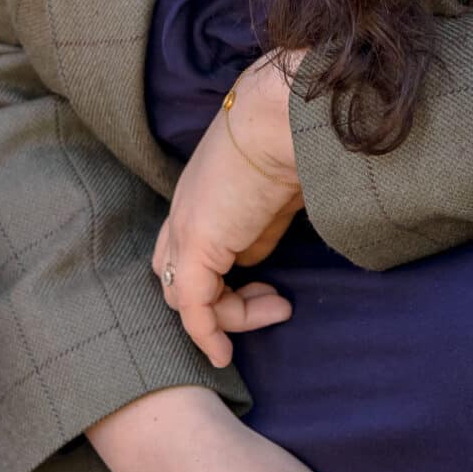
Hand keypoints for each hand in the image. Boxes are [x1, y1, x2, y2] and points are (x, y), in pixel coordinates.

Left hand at [153, 58, 302, 366]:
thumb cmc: (293, 140)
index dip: (217, 279)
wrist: (284, 115)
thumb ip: (263, 225)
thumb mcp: (277, 191)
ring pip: (186, 295)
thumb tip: (261, 257)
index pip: (186, 250)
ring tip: (279, 307)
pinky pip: (193, 307)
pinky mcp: (197, 246)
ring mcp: (185, 230)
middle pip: (179, 276)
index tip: (265, 291)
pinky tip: (224, 355)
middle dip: (221, 301)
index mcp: (201, 194)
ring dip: (231, 315)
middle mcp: (183, 213)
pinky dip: (206, 334)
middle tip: (274, 302)